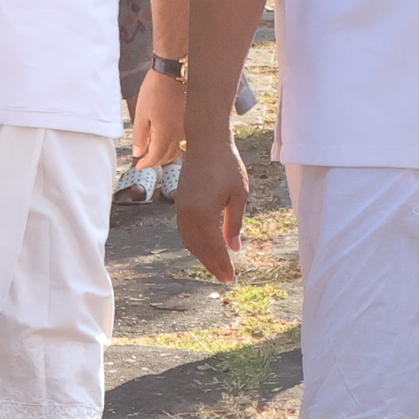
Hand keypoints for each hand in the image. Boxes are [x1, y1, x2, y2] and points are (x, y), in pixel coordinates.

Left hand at [130, 71, 183, 169]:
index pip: (157, 157)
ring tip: (155, 152)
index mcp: (165, 133)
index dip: (147, 164)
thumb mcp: (141, 114)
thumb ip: (140, 136)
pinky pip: (183, 141)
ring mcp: (186, 128)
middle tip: (145, 160)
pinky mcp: (190, 121)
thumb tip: (138, 152)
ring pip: (178, 150)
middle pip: (168, 156)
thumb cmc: (155, 90)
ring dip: (166, 155)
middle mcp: (179, 133)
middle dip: (156, 161)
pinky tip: (167, 141)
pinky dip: (174, 146)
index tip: (139, 165)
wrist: (172, 73)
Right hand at [176, 146, 249, 281]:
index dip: (222, 263)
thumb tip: (235, 248)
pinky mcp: (179, 202)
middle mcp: (188, 214)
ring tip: (216, 265)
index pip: (213, 247)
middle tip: (224, 277)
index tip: (230, 277)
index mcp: (203, 214)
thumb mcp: (239, 194)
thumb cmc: (226, 164)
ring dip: (202, 255)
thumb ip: (234, 223)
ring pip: (189, 240)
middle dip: (212, 264)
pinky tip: (204, 246)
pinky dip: (194, 242)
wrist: (206, 141)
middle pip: (198, 247)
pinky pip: (185, 229)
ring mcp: (181, 208)